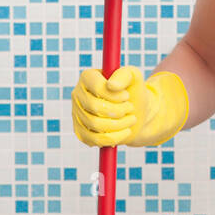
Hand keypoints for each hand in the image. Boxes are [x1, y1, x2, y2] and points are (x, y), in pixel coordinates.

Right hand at [72, 66, 188, 147]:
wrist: (137, 113)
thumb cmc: (134, 92)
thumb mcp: (134, 77)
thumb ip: (124, 74)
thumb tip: (111, 85)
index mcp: (87, 77)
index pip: (96, 87)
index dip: (115, 95)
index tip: (127, 96)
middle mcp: (78, 94)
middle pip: (95, 107)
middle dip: (119, 110)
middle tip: (130, 108)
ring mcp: (77, 114)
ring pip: (95, 124)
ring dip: (120, 124)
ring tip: (131, 119)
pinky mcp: (81, 132)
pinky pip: (94, 140)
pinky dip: (114, 138)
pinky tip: (125, 131)